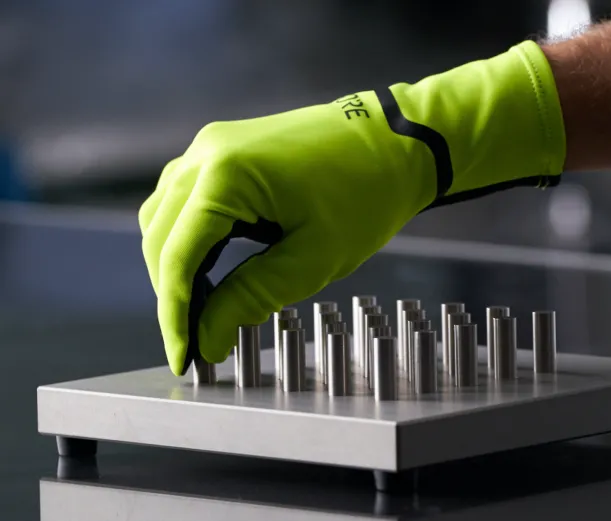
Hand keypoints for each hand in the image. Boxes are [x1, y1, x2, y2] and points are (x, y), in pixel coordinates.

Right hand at [139, 41, 566, 374]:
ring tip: (201, 312)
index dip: (174, 314)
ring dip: (176, 265)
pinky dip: (190, 238)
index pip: (177, 257)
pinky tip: (210, 272)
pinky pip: (187, 198)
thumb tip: (207, 338)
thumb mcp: (313, 258)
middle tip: (194, 341)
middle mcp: (207, 152)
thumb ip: (251, 298)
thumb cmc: (366, 193)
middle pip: (160, 236)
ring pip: (165, 216)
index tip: (183, 357)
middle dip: (171, 293)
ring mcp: (214, 145)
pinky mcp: (227, 149)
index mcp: (226, 175)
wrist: (398, 141)